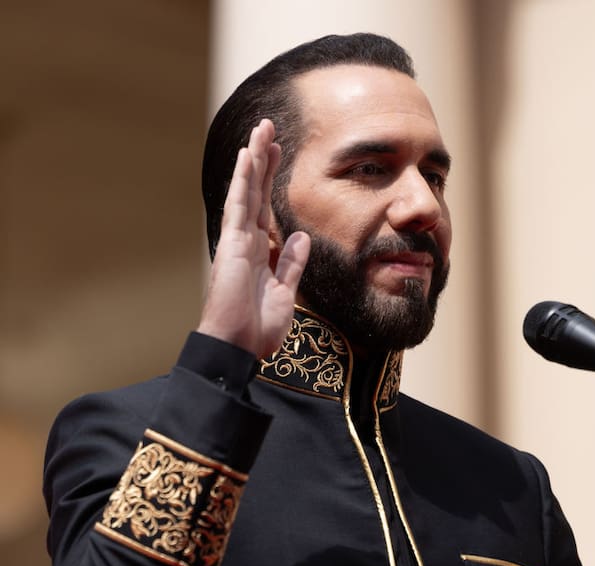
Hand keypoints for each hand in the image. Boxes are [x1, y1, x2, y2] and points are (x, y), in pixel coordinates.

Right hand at [197, 119, 309, 357]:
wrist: (238, 347)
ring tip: (261, 130)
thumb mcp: (285, 293)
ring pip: (246, 190)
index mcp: (259, 252)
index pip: (266, 207)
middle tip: (269, 129)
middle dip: (263, 160)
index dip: (272, 180)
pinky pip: (239, 205)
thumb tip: (300, 238)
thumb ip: (291, 264)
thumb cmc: (257, 328)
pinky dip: (242, 180)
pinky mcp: (232, 244)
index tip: (279, 154)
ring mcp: (237, 240)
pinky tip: (247, 155)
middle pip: (256, 192)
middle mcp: (246, 241)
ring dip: (254, 159)